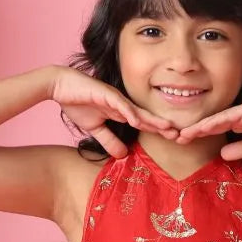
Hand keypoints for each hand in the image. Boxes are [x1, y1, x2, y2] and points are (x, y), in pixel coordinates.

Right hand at [49, 67, 175, 156]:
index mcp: (122, 111)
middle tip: (180, 135)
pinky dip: (129, 113)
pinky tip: (138, 121)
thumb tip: (122, 156)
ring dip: (152, 120)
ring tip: (167, 128)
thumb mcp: (95, 128)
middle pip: (146, 117)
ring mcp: (115, 98)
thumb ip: (109, 140)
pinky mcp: (105, 94)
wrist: (60, 86)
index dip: (158, 131)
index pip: (144, 123)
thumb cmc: (78, 103)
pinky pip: (119, 104)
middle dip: (162, 126)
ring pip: (137, 111)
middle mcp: (122, 104)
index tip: (173, 139)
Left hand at [175, 95, 241, 158]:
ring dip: (199, 127)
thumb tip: (222, 155)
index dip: (198, 135)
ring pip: (215, 120)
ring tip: (183, 135)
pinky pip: (229, 117)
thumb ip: (240, 149)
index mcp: (238, 123)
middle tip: (174, 138)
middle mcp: (237, 115)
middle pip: (210, 123)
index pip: (214, 130)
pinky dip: (216, 122)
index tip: (183, 143)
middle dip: (192, 131)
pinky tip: (203, 127)